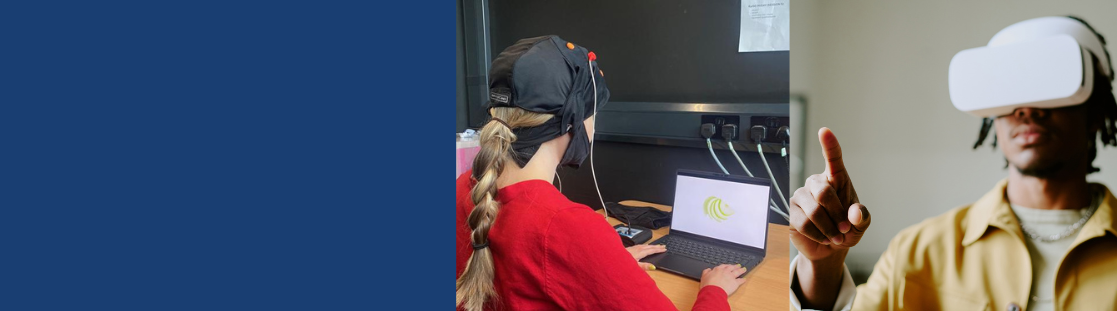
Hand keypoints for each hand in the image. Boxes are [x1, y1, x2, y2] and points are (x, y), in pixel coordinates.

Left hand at [626, 244, 665, 269]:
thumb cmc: (622, 263)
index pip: (652, 250)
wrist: (612, 257)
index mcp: (640, 252)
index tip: (664, 249)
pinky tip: (644, 246)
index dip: (659, 249)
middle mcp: (637, 248)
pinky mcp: (630, 248)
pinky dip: (645, 245)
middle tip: (663, 246)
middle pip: (649, 246)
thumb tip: (654, 267)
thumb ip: (644, 267)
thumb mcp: (635, 266)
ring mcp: (633, 248)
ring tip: (656, 246)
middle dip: (657, 246)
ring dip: (651, 245)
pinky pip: (641, 245)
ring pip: (645, 245)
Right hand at [699, 264, 748, 295]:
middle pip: (732, 267)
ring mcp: (731, 277)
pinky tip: (744, 279)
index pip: (723, 266)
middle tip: (738, 265)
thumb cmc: (708, 285)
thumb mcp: (704, 276)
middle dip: (735, 266)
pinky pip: (740, 281)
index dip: (726, 266)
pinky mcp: (735, 283)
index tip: (728, 265)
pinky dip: (743, 280)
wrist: (713, 291)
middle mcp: (725, 272)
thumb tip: (708, 270)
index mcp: (718, 269)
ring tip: (744, 269)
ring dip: (741, 270)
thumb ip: (706, 272)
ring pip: (737, 272)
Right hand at [789, 128, 870, 259]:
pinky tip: (823, 237)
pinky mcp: (791, 211)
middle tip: (845, 230)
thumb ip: (862, 218)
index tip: (824, 131)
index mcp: (836, 179)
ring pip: (814, 211)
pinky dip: (818, 235)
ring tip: (836, 236)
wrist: (829, 248)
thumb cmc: (846, 229)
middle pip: (824, 193)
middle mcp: (816, 183)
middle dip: (837, 215)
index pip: (833, 158)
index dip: (829, 145)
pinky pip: (803, 223)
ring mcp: (801, 196)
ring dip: (829, 229)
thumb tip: (854, 212)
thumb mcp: (861, 225)